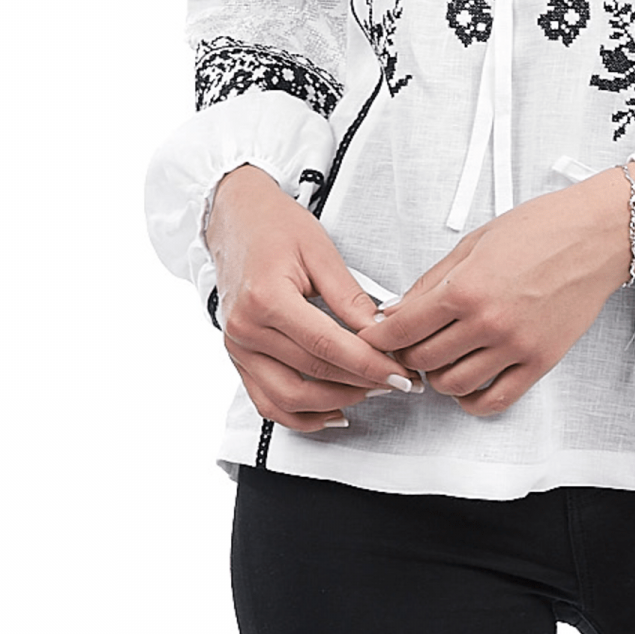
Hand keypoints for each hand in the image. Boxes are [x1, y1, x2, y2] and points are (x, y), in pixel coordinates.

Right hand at [206, 164, 410, 432]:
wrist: (233, 217)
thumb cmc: (273, 225)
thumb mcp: (320, 251)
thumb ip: (350, 297)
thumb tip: (382, 332)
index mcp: (267, 298)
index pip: (328, 346)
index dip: (370, 365)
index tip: (401, 374)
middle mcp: (246, 328)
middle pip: (313, 373)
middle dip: (363, 383)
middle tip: (398, 382)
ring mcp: (237, 347)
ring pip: (289, 398)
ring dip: (335, 402)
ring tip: (370, 393)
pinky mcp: (237, 358)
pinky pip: (267, 401)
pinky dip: (300, 416)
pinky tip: (333, 412)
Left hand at [357, 165, 634, 418]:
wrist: (597, 235)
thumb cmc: (543, 229)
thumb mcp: (474, 243)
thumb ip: (431, 282)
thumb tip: (397, 310)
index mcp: (465, 289)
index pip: (402, 329)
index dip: (379, 338)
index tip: (374, 339)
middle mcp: (488, 322)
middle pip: (422, 359)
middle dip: (406, 355)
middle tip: (408, 345)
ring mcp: (515, 346)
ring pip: (452, 384)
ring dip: (437, 377)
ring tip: (441, 359)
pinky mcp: (540, 362)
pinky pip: (495, 399)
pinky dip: (472, 401)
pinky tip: (467, 386)